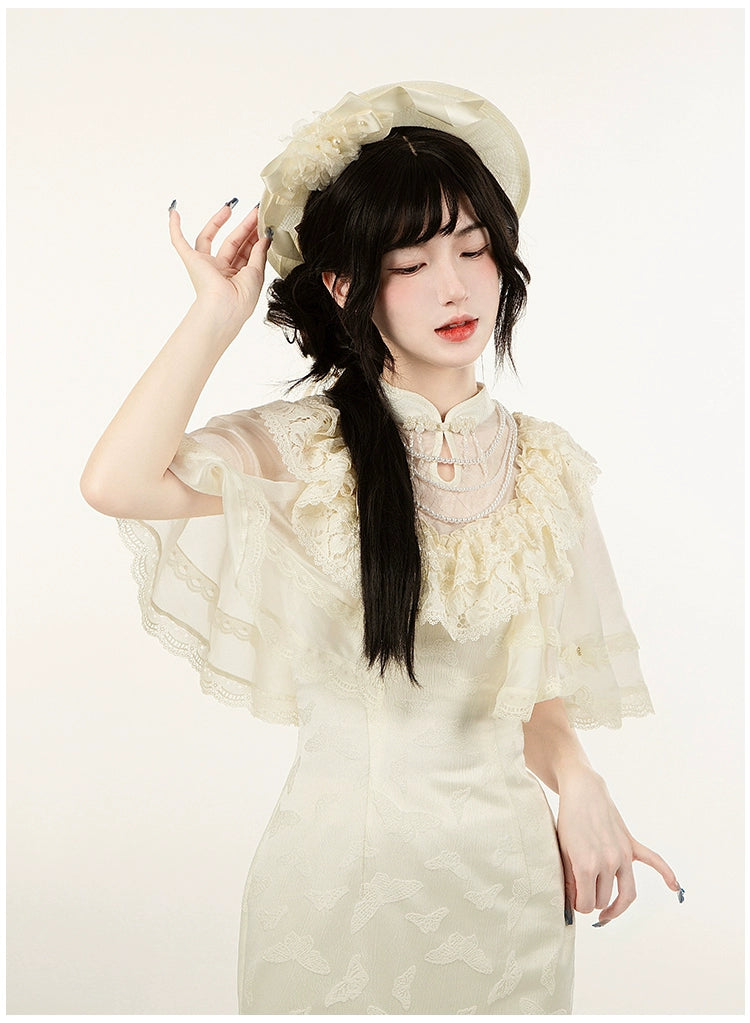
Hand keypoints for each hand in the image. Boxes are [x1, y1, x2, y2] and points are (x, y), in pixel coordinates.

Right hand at [168, 200, 270, 334]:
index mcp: (237, 277)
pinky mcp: (192, 261)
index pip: (247, 252)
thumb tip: (264, 236)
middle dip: (244, 226)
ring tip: (230, 207)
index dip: (255, 236)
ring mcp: (206, 265)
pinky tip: (174, 213)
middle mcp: (221, 271)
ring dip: (218, 221)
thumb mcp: (257, 272)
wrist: (225, 308)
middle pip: (232, 242)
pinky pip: (179, 242)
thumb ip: (259, 252)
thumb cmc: (242, 298)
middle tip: (255, 211)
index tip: (264, 222)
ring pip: (210, 238)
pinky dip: (175, 228)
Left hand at [555, 765, 680, 925]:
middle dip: (592, 900)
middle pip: (604, 900)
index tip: (573, 899)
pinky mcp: (631, 845)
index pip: (586, 905)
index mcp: (587, 865)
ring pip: (626, 894)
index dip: (578, 905)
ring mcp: (623, 854)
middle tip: (581, 893)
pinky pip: (654, 861)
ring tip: (605, 913)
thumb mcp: (562, 852)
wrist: (582, 792)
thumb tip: (575, 904)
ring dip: (614, 905)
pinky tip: (675, 887)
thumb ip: (569, 880)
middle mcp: (609, 862)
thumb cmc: (568, 821)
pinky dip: (667, 874)